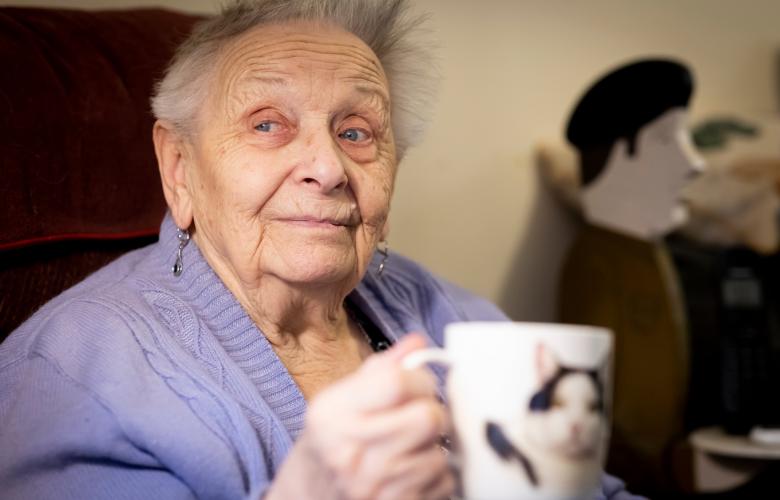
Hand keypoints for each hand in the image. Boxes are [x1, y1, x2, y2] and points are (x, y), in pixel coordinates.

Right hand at [268, 333, 453, 499]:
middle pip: (427, 417)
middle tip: (417, 414)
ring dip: (432, 447)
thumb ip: (382, 368)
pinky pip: (442, 483)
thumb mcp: (343, 399)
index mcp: (332, 414)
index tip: (418, 383)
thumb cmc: (331, 442)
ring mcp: (371, 488)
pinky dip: (435, 475)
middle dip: (431, 411)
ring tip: (410, 446)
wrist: (309, 497)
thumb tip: (418, 343)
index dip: (419, 378)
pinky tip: (411, 470)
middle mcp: (349, 453)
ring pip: (438, 453)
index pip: (397, 382)